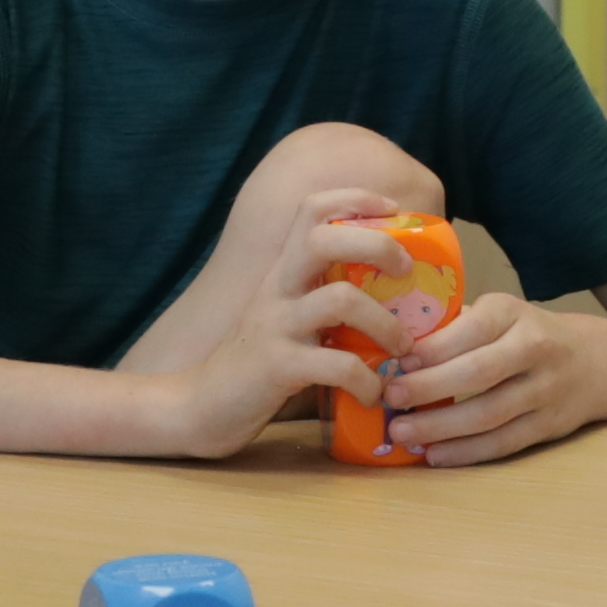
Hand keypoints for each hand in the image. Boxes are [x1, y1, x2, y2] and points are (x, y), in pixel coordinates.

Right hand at [139, 195, 432, 456]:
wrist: (200, 408)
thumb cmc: (256, 365)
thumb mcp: (285, 318)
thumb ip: (321, 300)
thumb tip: (392, 298)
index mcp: (283, 273)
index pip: (311, 209)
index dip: (355, 198)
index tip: (393, 209)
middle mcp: (277, 290)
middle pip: (324, 238)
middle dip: (376, 245)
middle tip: (406, 270)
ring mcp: (275, 327)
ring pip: (340, 300)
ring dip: (385, 323)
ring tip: (403, 348)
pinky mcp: (276, 368)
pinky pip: (335, 364)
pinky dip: (366, 380)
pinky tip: (373, 393)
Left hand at [375, 287, 606, 464]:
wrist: (602, 361)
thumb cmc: (530, 334)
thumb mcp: (501, 313)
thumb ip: (456, 325)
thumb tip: (391, 343)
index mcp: (513, 313)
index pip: (470, 330)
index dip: (431, 349)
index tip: (395, 362)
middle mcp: (535, 349)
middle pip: (479, 373)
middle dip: (429, 388)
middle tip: (389, 398)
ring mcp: (546, 390)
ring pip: (490, 414)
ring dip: (441, 427)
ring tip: (402, 434)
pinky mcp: (550, 425)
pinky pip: (504, 443)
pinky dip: (467, 452)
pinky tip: (435, 455)